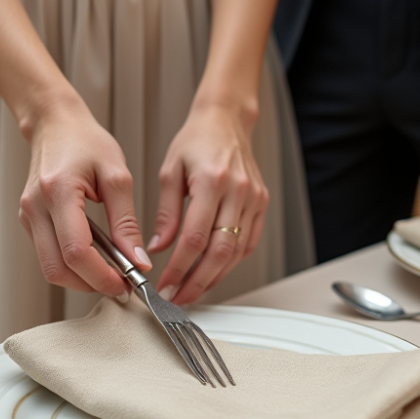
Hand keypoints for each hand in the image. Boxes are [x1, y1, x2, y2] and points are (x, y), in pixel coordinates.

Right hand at [18, 104, 149, 296]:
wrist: (55, 123)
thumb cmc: (85, 141)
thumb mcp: (117, 176)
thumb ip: (127, 222)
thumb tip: (137, 260)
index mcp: (57, 192)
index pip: (76, 252)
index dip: (101, 276)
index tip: (125, 283)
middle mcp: (35, 207)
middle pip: (57, 269)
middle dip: (90, 284)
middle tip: (120, 285)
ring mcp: (27, 215)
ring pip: (50, 268)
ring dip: (80, 278)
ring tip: (110, 272)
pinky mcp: (29, 220)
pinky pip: (47, 255)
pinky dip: (71, 265)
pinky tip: (94, 258)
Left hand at [148, 105, 269, 304]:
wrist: (225, 121)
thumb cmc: (196, 141)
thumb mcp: (170, 172)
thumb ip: (167, 214)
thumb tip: (158, 248)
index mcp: (212, 182)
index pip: (196, 238)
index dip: (180, 267)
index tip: (166, 283)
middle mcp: (238, 192)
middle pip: (220, 252)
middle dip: (198, 281)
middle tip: (179, 297)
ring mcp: (254, 199)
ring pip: (237, 252)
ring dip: (215, 277)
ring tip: (193, 289)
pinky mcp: (261, 204)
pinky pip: (249, 242)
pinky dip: (231, 262)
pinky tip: (215, 270)